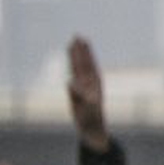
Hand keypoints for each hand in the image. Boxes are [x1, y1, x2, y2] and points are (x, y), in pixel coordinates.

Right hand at [67, 37, 108, 151]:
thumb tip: (70, 81)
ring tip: (73, 44)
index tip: (81, 40)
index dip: (83, 52)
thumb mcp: (86, 107)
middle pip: (84, 62)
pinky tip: (71, 63)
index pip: (87, 63)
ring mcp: (85, 86)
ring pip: (79, 68)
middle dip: (81, 49)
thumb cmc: (90, 118)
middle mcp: (90, 82)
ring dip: (76, 56)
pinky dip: (72, 67)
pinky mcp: (79, 91)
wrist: (92, 128)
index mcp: (93, 83)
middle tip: (78, 35)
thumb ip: (78, 94)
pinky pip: (74, 76)